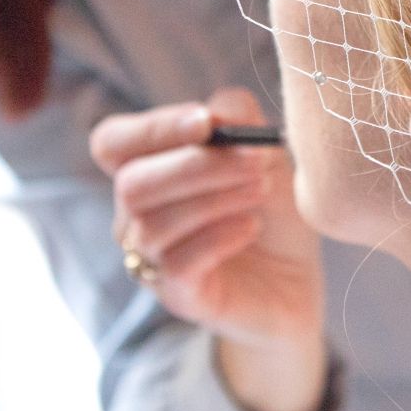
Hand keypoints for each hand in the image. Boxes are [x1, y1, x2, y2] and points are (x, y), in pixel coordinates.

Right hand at [91, 88, 324, 349]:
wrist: (298, 276)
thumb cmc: (270, 207)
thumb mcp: (262, 151)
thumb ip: (236, 118)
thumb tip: (214, 116)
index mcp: (146, 169)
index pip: (112, 142)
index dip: (152, 128)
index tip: (205, 122)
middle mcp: (134, 215)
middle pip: (131, 184)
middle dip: (198, 166)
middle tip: (257, 161)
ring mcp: (149, 259)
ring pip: (154, 224)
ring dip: (215, 199)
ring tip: (261, 190)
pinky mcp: (176, 295)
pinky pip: (177, 263)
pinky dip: (219, 237)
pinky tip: (251, 227)